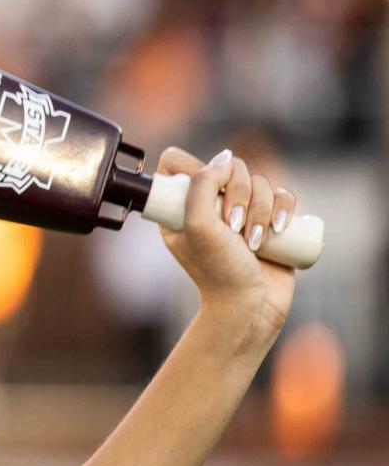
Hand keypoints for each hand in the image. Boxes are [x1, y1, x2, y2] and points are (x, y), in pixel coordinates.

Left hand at [155, 146, 297, 347]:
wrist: (250, 306)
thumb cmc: (217, 270)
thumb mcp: (197, 225)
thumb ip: (201, 185)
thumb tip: (223, 159)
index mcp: (181, 206)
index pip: (181, 164)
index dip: (197, 169)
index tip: (209, 192)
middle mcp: (211, 205)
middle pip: (231, 168)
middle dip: (239, 195)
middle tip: (233, 227)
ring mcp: (243, 212)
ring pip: (260, 182)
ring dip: (261, 209)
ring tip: (254, 241)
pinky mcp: (271, 221)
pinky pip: (283, 195)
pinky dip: (284, 207)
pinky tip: (279, 227)